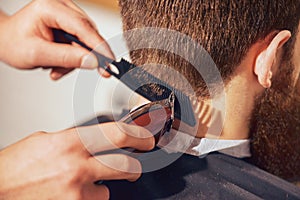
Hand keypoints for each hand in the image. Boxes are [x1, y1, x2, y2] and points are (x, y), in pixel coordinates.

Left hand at [0, 0, 113, 79]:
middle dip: (85, 56)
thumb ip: (67, 58)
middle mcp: (61, 7)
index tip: (109, 62)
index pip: (82, 27)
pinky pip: (80, 42)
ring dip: (75, 59)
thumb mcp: (38, 54)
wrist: (5, 41)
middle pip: (87, 34)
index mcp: (50, 7)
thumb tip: (92, 61)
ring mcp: (65, 14)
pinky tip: (58, 63)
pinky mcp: (68, 24)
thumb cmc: (13, 43)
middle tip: (93, 72)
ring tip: (56, 68)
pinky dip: (72, 56)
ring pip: (85, 40)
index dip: (98, 46)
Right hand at [0, 122, 153, 198]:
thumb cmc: (16, 167)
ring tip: (87, 181)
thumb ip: (74, 139)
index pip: (117, 133)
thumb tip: (96, 140)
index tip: (147, 139)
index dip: (139, 135)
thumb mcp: (47, 141)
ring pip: (111, 188)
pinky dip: (90, 198)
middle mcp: (77, 167)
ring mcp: (77, 192)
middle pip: (126, 165)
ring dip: (105, 184)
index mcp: (70, 142)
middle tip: (133, 165)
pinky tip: (74, 194)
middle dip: (134, 166)